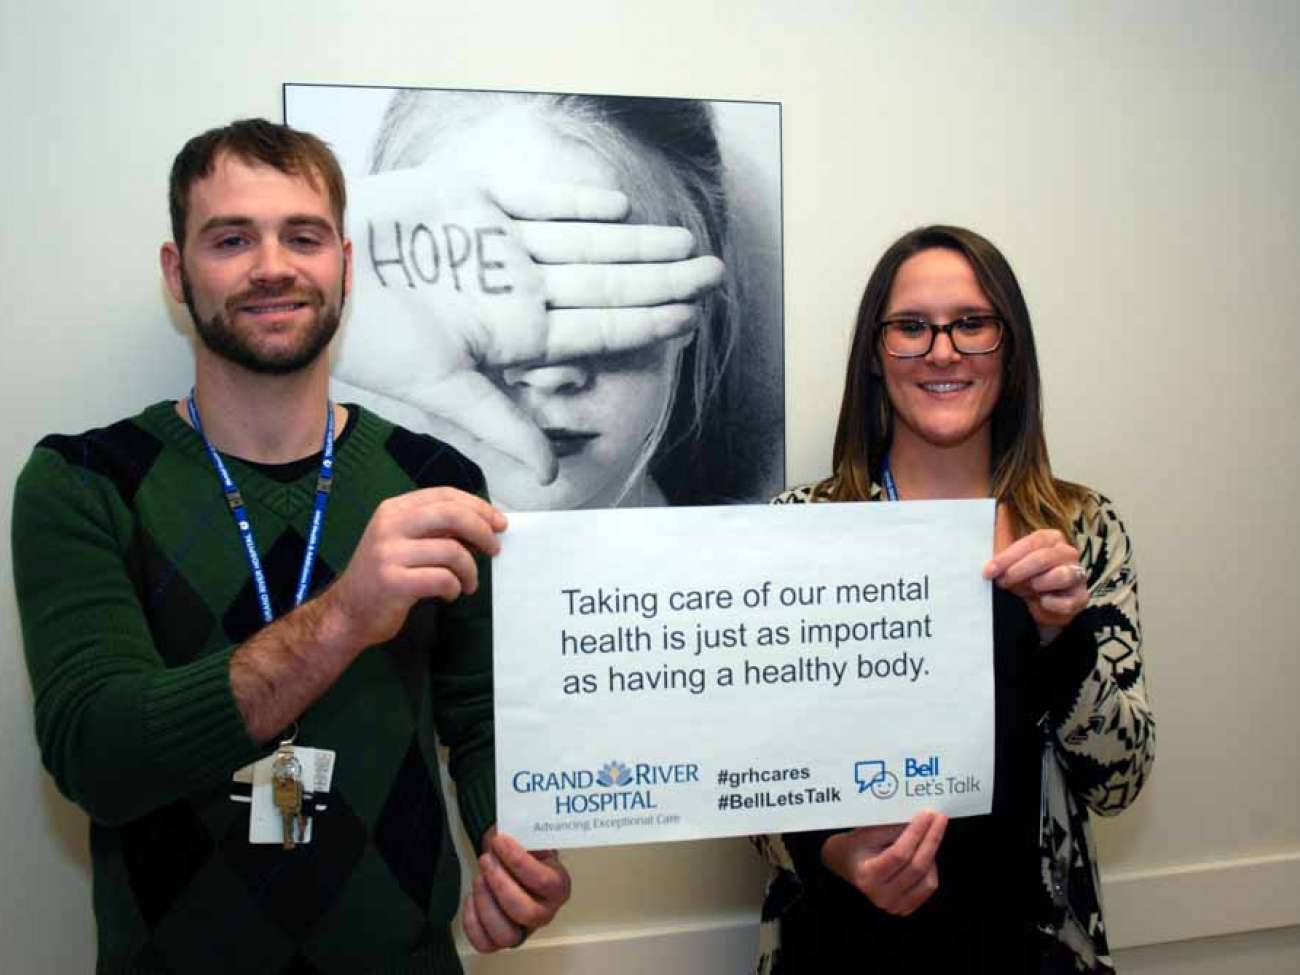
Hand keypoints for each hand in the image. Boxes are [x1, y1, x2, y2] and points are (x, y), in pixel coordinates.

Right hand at [321, 487, 505, 648]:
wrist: (346, 613)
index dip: (477, 506)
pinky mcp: (393, 582)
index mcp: (393, 510)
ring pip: (452, 551)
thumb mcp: (404, 542)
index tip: (498, 522)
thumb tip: (483, 526)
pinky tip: (449, 594)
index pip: (444, 495)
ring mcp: (388, 553)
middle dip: (482, 530)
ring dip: (470, 570)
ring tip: (468, 583)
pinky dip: (454, 588)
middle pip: (451, 514)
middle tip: (495, 548)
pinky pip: (442, 579)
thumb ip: (436, 530)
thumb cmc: (383, 577)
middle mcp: (389, 525)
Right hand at [339, 170, 724, 482]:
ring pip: (586, 243)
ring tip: (687, 243)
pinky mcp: (477, 200)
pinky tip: (621, 208)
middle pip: (607, 284)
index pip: (599, 329)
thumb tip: (550, 480)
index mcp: (519, 334)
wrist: (322, 282)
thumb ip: (502, 424)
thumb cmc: (374, 342)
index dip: (648, 324)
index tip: (694, 321)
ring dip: (636, 243)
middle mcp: (521, 290)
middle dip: (662, 281)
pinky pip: (539, 201)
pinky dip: (577, 203)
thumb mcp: (442, 389)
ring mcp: (503, 245)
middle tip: (717, 275)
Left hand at [462, 828, 571, 952]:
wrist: (510, 859)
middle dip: (500, 884)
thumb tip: (506, 830)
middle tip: (486, 860)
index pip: (543, 881)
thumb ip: (522, 832)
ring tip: (479, 878)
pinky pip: (485, 943)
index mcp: (558, 886)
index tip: (500, 841)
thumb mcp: (527, 834)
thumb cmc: (522, 848)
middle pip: (526, 912)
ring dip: (486, 904)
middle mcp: (545, 912)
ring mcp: (523, 929)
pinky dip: (472, 922)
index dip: (519, 861)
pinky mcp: (500, 938)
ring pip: (506, 935)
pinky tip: (471, 898)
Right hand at [820, 810, 947, 914]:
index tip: (928, 814)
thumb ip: (893, 828)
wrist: (848, 864)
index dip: (916, 833)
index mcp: (868, 875)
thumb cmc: (857, 845)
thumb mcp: (868, 832)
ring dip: (931, 853)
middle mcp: (881, 895)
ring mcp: (894, 905)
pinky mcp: (906, 907)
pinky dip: (931, 868)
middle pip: (916, 867)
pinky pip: (929, 886)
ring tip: (929, 835)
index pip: (899, 854)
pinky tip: (925, 853)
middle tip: (939, 818)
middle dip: (931, 839)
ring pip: (927, 879)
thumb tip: (921, 818)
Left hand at [984, 514, 1088, 641]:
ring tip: (1030, 589)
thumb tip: (997, 524)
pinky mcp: (1082, 597)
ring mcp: (1078, 574)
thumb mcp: (1011, 562)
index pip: (1033, 541)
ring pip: (1062, 575)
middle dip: (1019, 570)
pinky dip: (1053, 603)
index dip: (1009, 556)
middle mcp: (1068, 553)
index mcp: (1052, 539)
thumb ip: (1003, 546)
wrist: (1040, 608)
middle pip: (1044, 557)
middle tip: (1003, 582)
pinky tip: (1043, 602)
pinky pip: (1069, 601)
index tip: (989, 571)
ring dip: (1040, 583)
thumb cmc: (1025, 579)